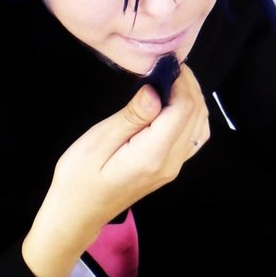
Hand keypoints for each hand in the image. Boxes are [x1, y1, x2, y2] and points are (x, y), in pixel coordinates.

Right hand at [22, 65, 209, 276]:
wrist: (76, 215)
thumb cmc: (78, 179)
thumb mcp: (97, 142)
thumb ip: (131, 117)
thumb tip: (155, 91)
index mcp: (154, 154)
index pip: (183, 109)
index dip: (180, 81)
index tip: (165, 61)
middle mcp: (171, 162)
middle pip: (196, 115)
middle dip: (189, 85)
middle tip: (168, 64)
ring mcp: (173, 168)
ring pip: (199, 126)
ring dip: (192, 98)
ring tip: (171, 79)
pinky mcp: (168, 169)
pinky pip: (192, 138)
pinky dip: (190, 115)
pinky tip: (173, 103)